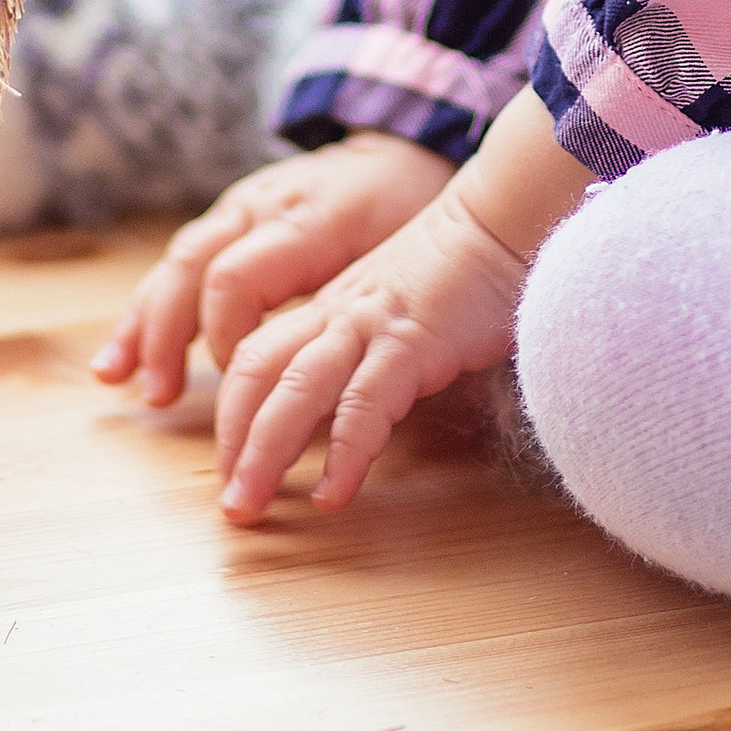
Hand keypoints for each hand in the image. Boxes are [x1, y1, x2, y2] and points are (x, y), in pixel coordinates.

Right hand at [94, 132, 452, 408]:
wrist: (399, 151)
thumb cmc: (408, 211)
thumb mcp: (401, 251)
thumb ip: (356, 303)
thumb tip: (326, 383)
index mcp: (304, 218)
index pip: (236, 279)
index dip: (225, 339)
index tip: (238, 390)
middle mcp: (260, 205)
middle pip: (191, 265)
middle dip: (166, 335)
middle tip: (159, 397)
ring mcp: (239, 206)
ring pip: (176, 260)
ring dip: (142, 321)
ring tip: (115, 377)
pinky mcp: (230, 215)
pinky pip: (181, 259)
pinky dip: (149, 306)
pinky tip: (124, 351)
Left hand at [210, 181, 530, 519]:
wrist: (501, 223)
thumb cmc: (459, 275)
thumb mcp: (395, 312)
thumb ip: (369, 351)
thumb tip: (351, 412)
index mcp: (328, 312)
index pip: (255, 359)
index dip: (232, 412)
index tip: (231, 465)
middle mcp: (336, 318)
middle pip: (255, 374)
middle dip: (232, 441)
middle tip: (229, 507)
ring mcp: (370, 328)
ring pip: (294, 390)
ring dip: (263, 452)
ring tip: (247, 506)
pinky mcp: (411, 343)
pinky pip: (365, 404)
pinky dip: (344, 453)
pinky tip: (331, 495)